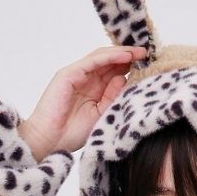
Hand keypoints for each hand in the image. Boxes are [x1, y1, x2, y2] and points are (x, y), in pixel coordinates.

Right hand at [18, 45, 148, 160]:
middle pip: (109, 61)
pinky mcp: (68, 74)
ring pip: (101, 57)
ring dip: (121, 53)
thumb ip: (112, 97)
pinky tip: (125, 56)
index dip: (129, 67)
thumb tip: (125, 78)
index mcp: (92, 90)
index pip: (112, 72)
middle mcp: (84, 79)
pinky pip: (92, 62)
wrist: (48, 142)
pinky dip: (109, 57)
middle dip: (128, 56)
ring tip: (139, 53)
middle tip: (147, 54)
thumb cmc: (70, 134)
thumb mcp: (100, 115)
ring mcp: (75, 74)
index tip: (148, 66)